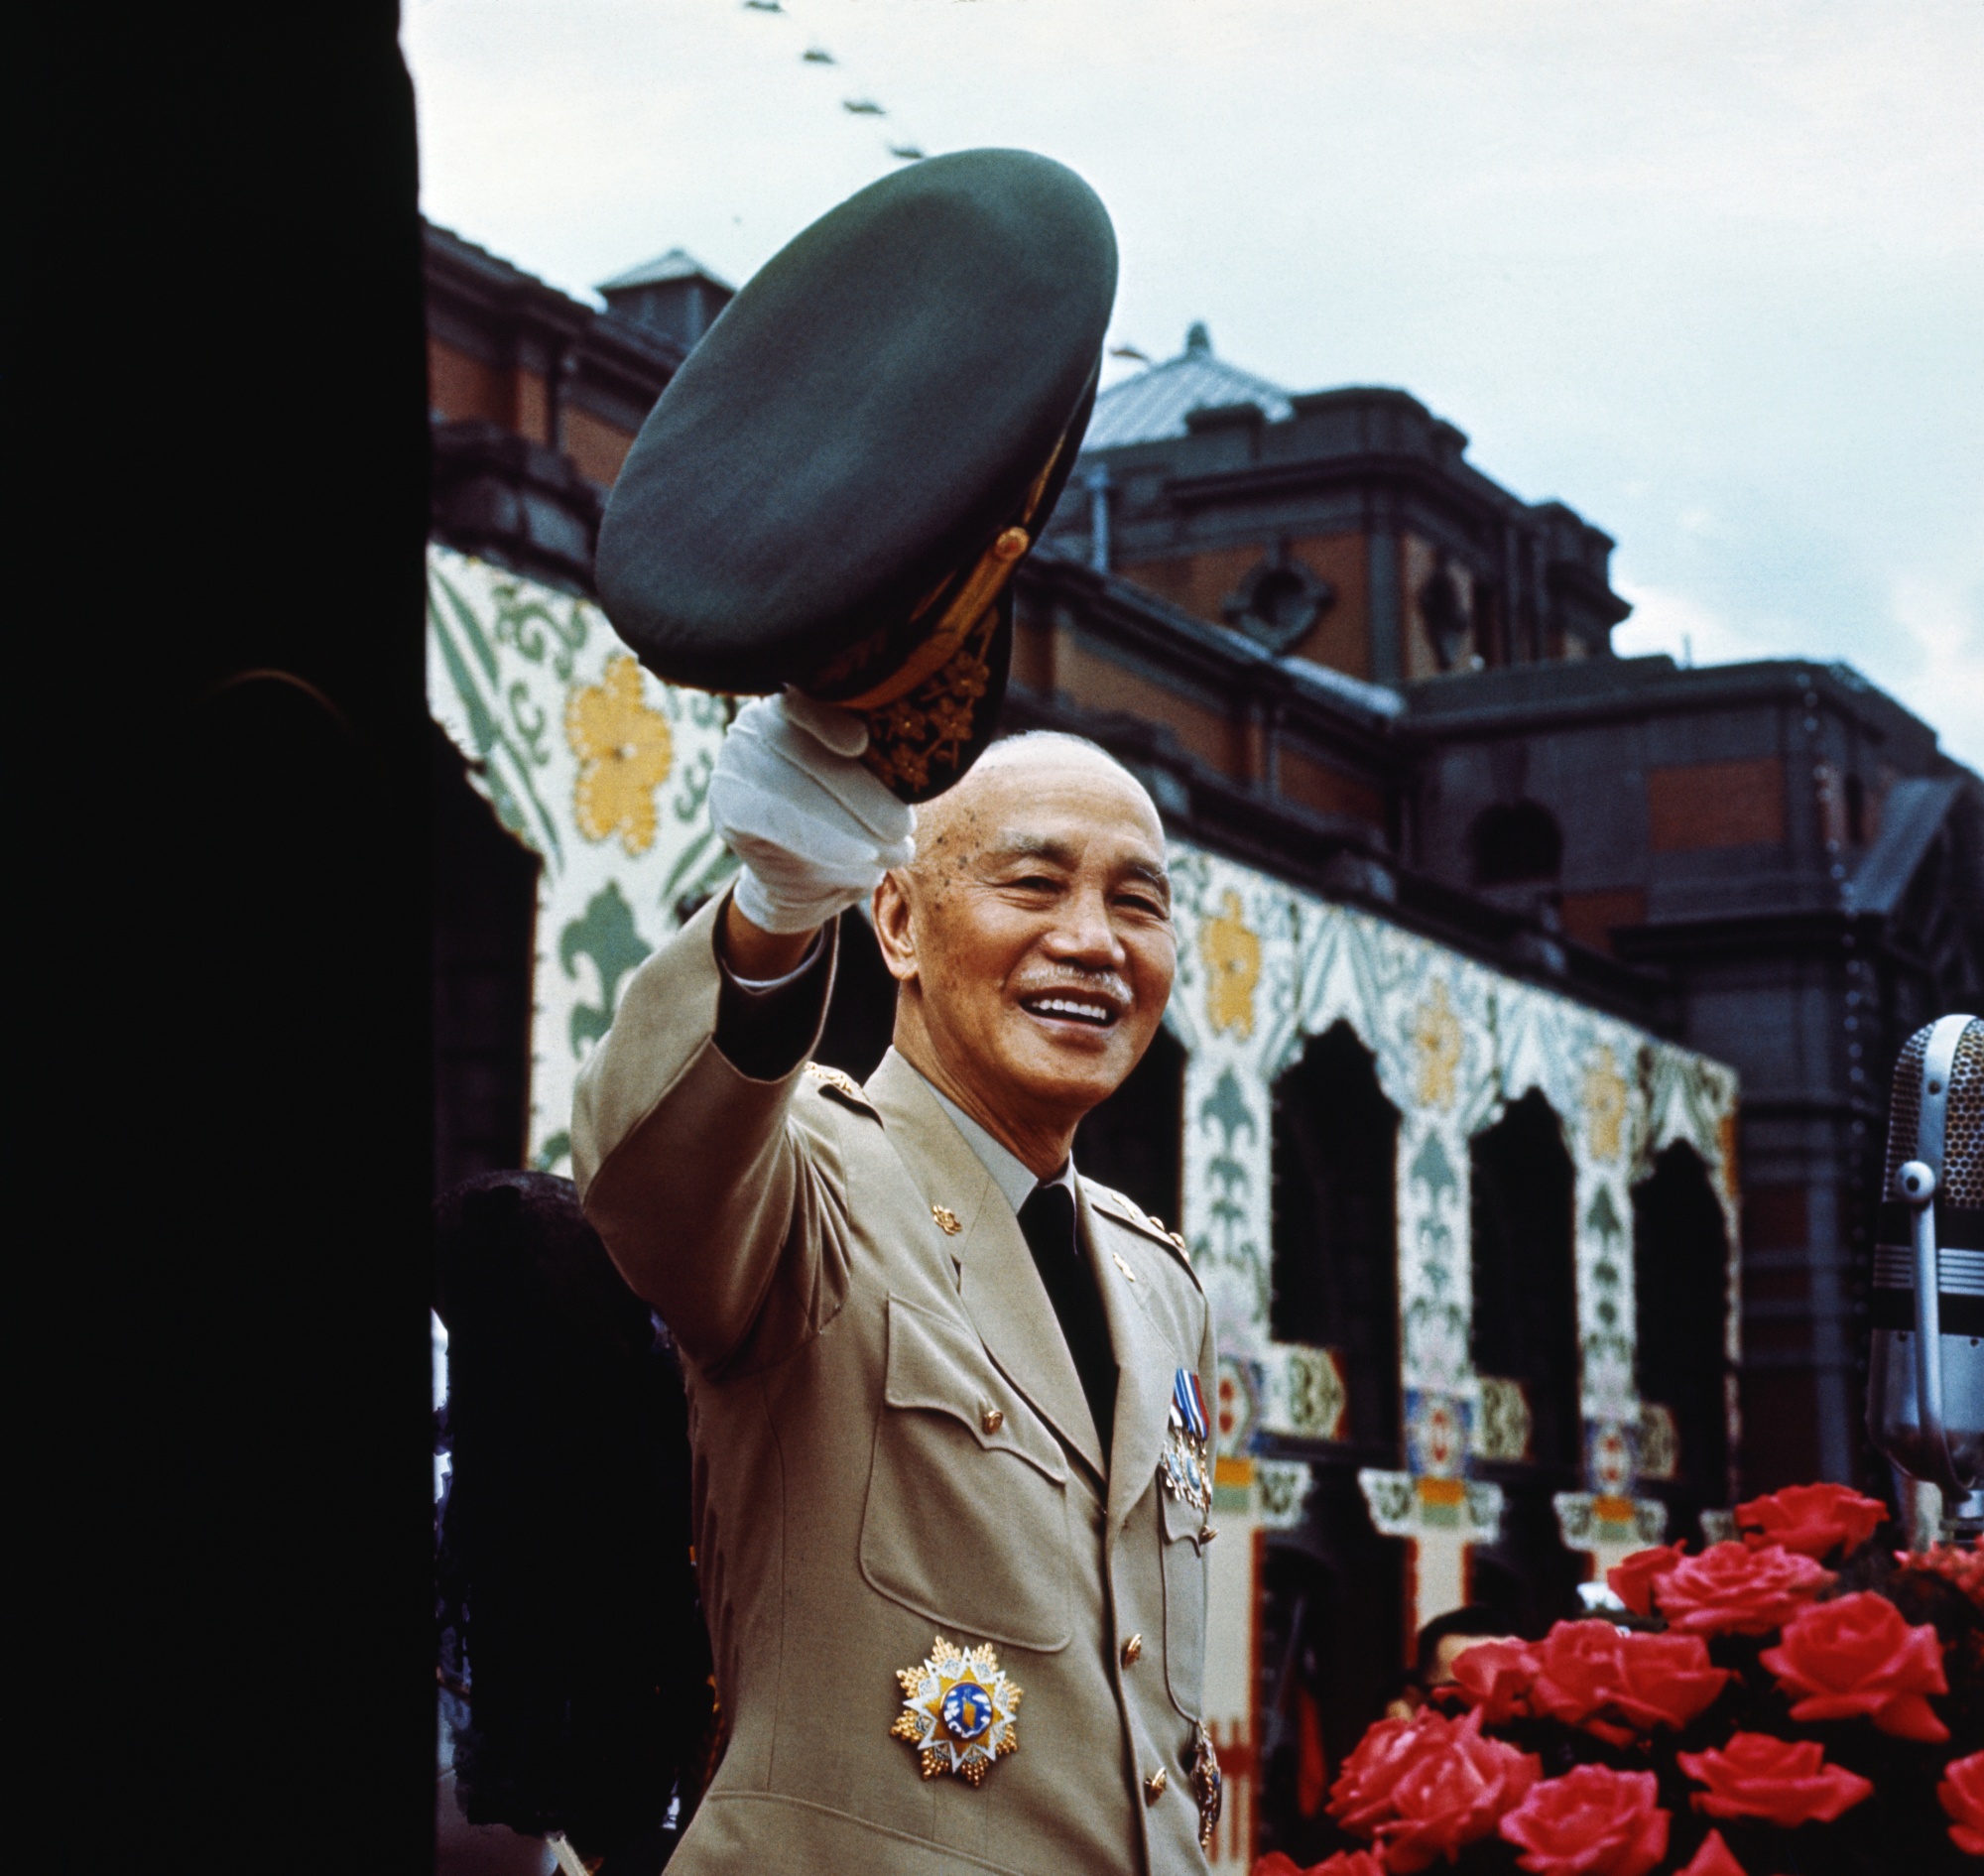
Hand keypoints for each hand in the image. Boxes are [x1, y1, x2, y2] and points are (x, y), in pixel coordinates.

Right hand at [708, 689, 915, 936]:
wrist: (803, 876)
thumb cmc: (851, 815)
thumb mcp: (871, 781)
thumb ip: (880, 758)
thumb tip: (913, 760)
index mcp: (796, 701)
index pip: (808, 697)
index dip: (828, 718)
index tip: (861, 742)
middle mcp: (757, 722)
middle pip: (806, 750)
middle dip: (863, 792)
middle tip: (905, 826)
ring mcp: (735, 761)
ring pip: (794, 789)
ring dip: (851, 825)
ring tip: (897, 851)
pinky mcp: (727, 805)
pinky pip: (778, 821)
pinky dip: (824, 841)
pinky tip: (862, 857)